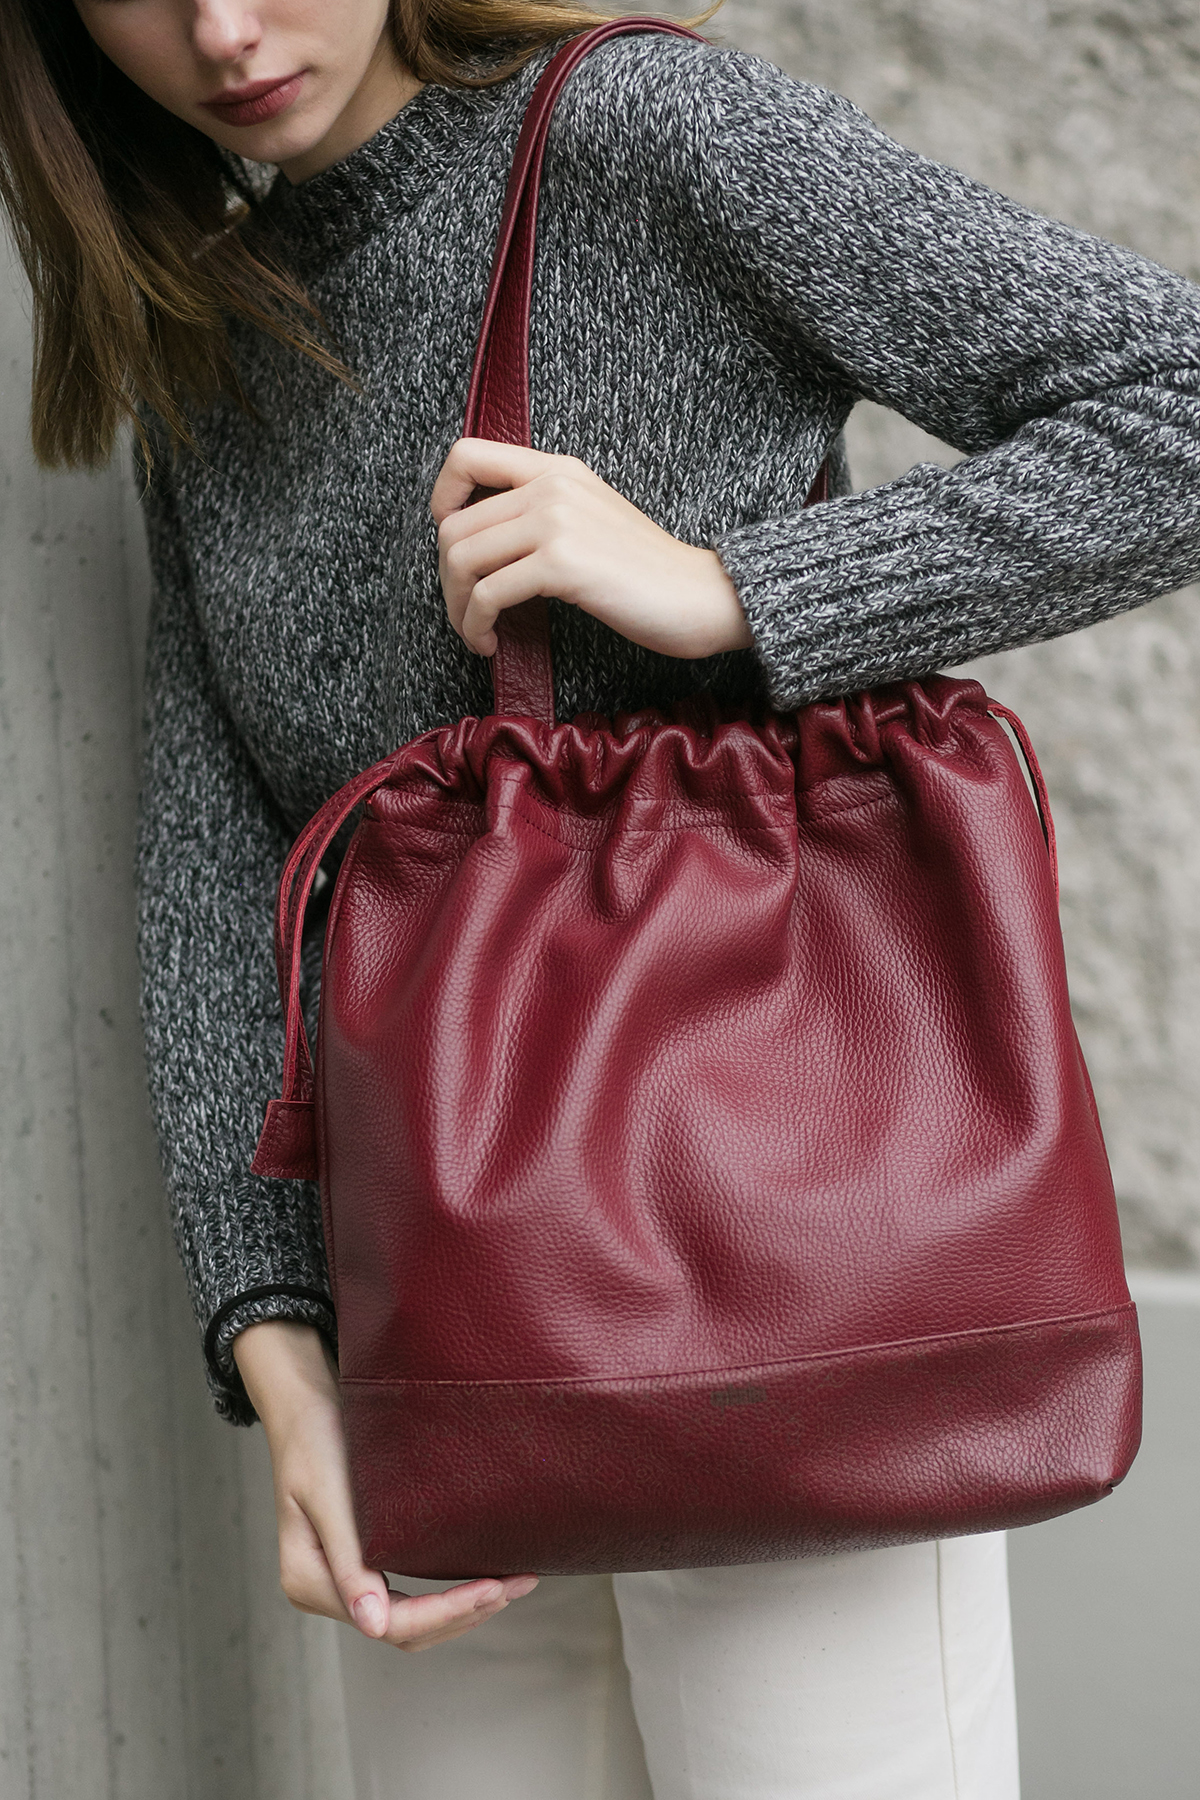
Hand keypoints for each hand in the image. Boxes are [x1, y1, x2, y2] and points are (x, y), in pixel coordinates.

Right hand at [233, 1321, 537, 1650]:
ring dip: (461, 1611)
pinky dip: (446, 1597)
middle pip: (404, 1630)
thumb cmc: (317, 1442)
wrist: (305, 1409)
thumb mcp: (331, 1497)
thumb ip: (350, 1563)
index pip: (390, 1622)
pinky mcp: (360, 1566)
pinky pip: (407, 1598)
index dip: (445, 1611)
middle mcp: (323, 1592)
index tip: (494, 1589)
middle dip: (464, 1613)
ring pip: (410, 1622)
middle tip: (519, 1583)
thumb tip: (372, 1627)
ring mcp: (342, 1583)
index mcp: (308, 1582)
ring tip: (513, 1584)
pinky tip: (482, 1578)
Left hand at [431, 439, 752, 659]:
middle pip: (454, 526)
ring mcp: (557, 521)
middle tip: (464, 614)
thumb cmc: (645, 573)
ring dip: (457, 608)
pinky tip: (491, 643)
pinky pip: (488, 594)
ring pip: (463, 559)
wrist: (699, 595)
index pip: (466, 455)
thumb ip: (542, 514)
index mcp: (556, 469)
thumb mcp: (589, 520)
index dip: (441, 499)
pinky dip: (477, 625)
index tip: (451, 545)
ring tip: (476, 633)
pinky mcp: (562, 563)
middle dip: (446, 580)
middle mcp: (552, 485)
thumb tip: (482, 542)